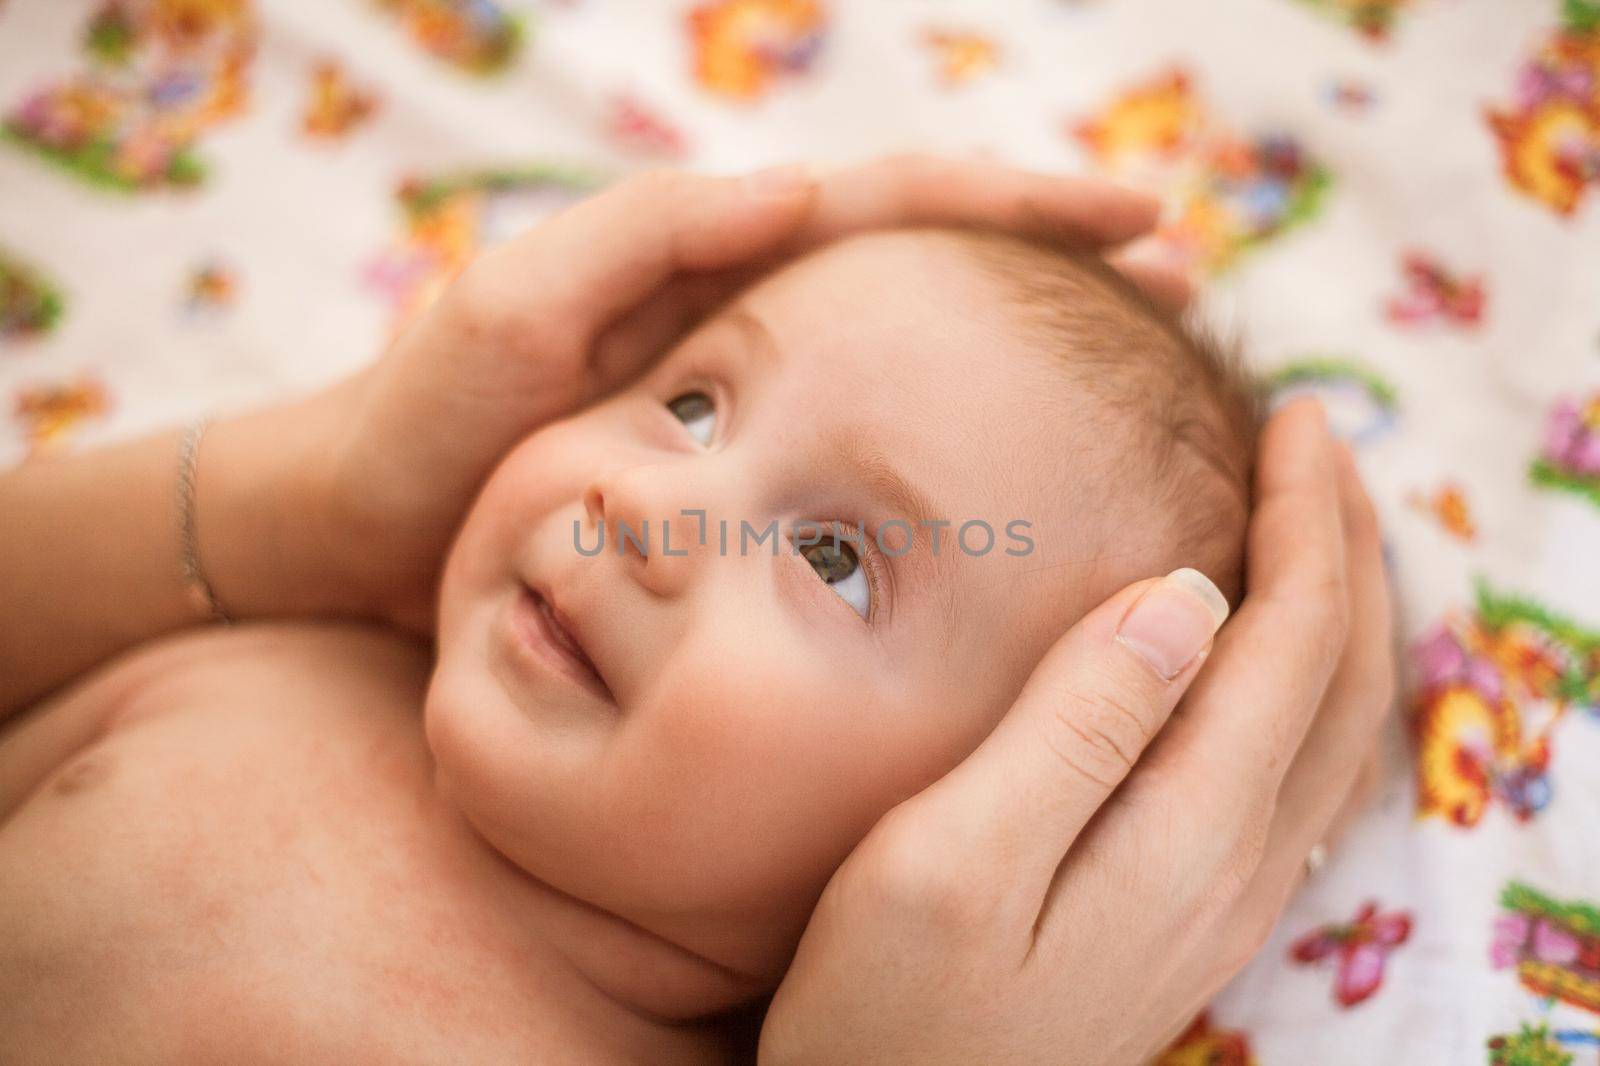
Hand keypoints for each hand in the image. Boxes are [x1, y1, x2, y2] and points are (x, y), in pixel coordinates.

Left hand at [283, 157, 1170, 633]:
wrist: (362, 537)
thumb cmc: (425, 421)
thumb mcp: (517, 309)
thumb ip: (648, 238)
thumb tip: (809, 189)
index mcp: (722, 262)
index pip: (901, 208)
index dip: (1021, 210)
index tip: (1143, 222)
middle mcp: (756, 323)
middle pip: (941, 280)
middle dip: (1064, 280)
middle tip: (1187, 297)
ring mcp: (757, 415)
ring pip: (923, 375)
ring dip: (1029, 372)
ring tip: (1145, 393)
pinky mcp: (739, 497)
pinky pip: (870, 471)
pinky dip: (953, 468)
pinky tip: (1012, 499)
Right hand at [757, 397, 1394, 1064]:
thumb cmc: (887, 1007)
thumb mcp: (950, 858)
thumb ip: (1074, 725)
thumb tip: (1184, 595)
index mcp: (1186, 829)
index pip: (1290, 640)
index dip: (1308, 520)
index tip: (1292, 418)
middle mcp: (1234, 864)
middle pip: (1341, 677)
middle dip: (1347, 545)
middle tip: (1317, 441)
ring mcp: (1220, 898)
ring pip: (1330, 726)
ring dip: (1338, 609)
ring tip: (1310, 524)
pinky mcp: (1187, 915)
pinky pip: (1294, 768)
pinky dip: (1306, 679)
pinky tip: (1260, 659)